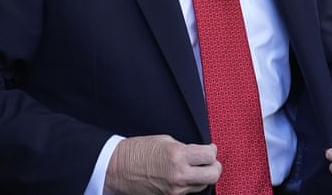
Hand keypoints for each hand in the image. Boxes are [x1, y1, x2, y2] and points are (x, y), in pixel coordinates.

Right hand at [104, 135, 220, 193]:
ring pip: (202, 186)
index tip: (209, 148)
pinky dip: (190, 185)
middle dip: (214, 166)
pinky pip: (189, 192)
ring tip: (194, 168)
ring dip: (202, 176)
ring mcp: (175, 190)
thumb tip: (200, 154)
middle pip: (213, 175)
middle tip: (209, 161)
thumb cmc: (137, 151)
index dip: (212, 151)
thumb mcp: (165, 141)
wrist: (117, 169)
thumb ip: (185, 148)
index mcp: (177, 155)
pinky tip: (184, 176)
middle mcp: (179, 175)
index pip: (210, 156)